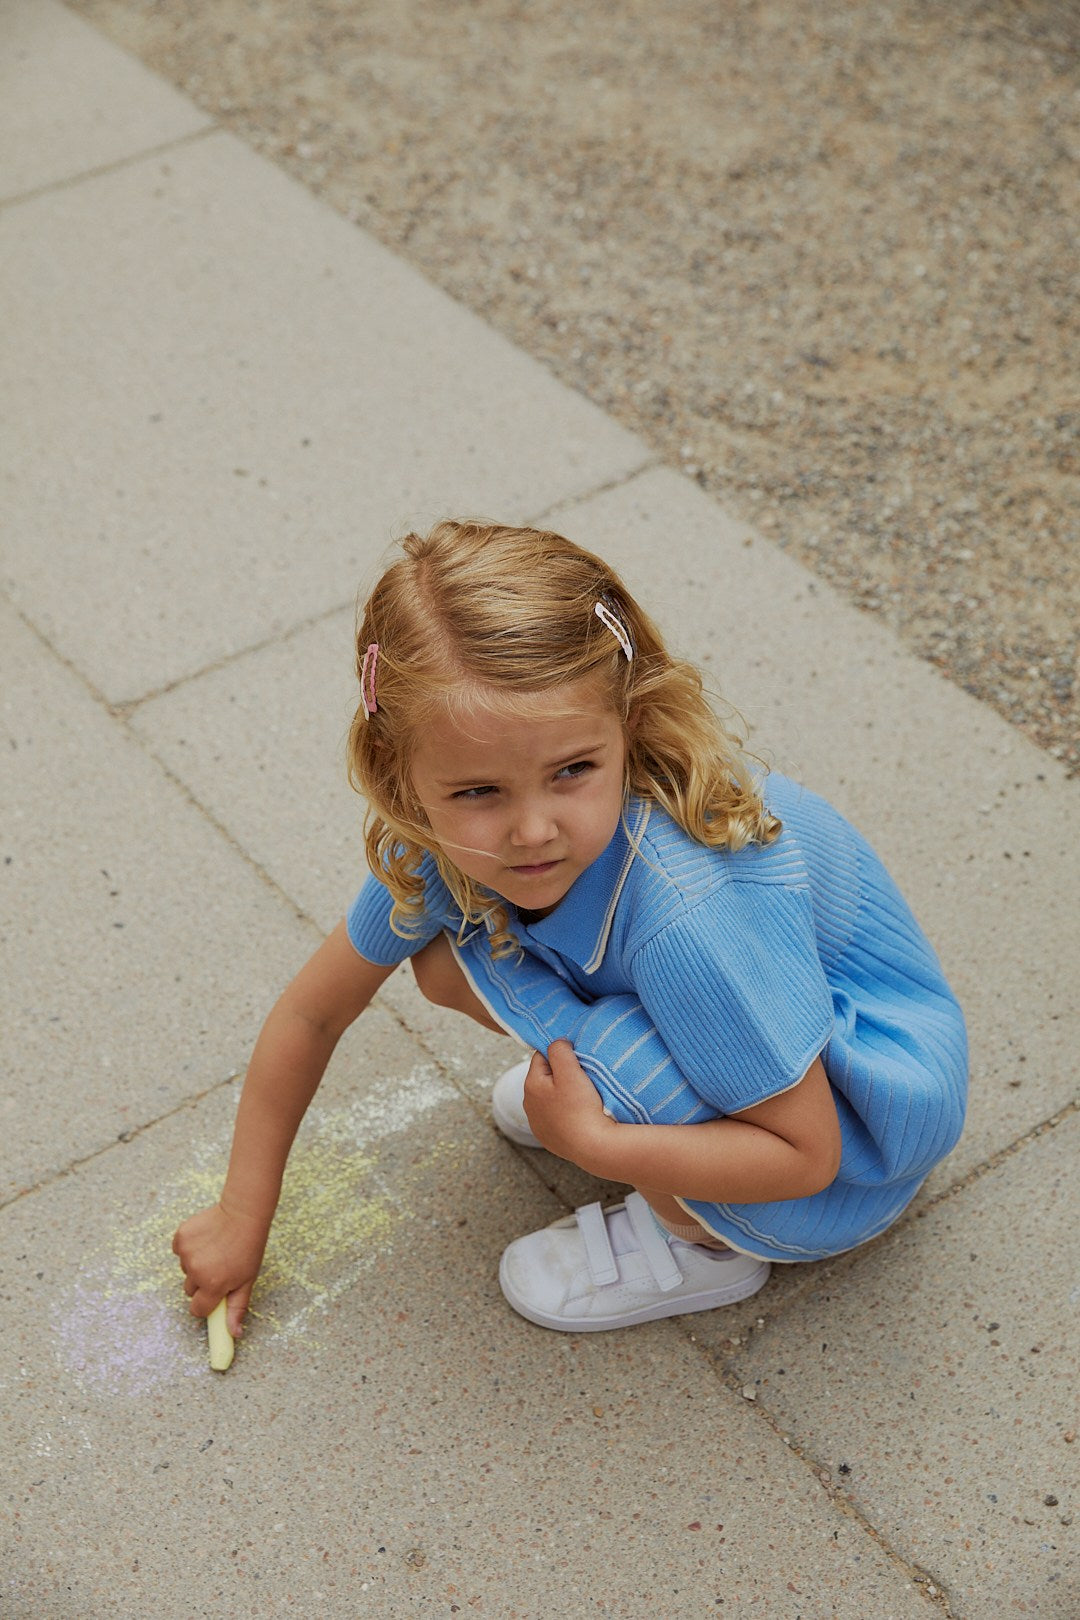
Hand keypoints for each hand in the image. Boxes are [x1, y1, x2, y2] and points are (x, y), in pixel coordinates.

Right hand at [171, 1201, 269, 1336]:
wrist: (243, 1213)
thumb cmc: (248, 1248)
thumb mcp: (247, 1280)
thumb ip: (236, 1308)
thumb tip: (233, 1334)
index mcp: (213, 1285)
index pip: (198, 1310)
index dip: (206, 1304)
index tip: (214, 1295)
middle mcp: (196, 1271)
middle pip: (190, 1290)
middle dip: (202, 1283)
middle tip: (219, 1268)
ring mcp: (186, 1253)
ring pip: (185, 1270)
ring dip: (196, 1264)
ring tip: (215, 1250)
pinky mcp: (180, 1237)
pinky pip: (179, 1251)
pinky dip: (189, 1248)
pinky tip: (206, 1240)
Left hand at [522, 1040, 614, 1171]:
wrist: (593, 1147)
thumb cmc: (582, 1107)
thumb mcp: (570, 1070)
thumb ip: (560, 1050)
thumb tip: (556, 1043)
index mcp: (530, 1085)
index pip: (541, 1057)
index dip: (560, 1056)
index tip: (577, 1063)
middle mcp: (528, 1104)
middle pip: (545, 1078)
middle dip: (561, 1075)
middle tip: (583, 1080)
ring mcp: (538, 1124)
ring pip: (550, 1098)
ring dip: (563, 1095)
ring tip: (583, 1099)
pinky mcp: (548, 1138)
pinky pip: (556, 1117)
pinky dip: (565, 1113)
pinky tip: (579, 1116)